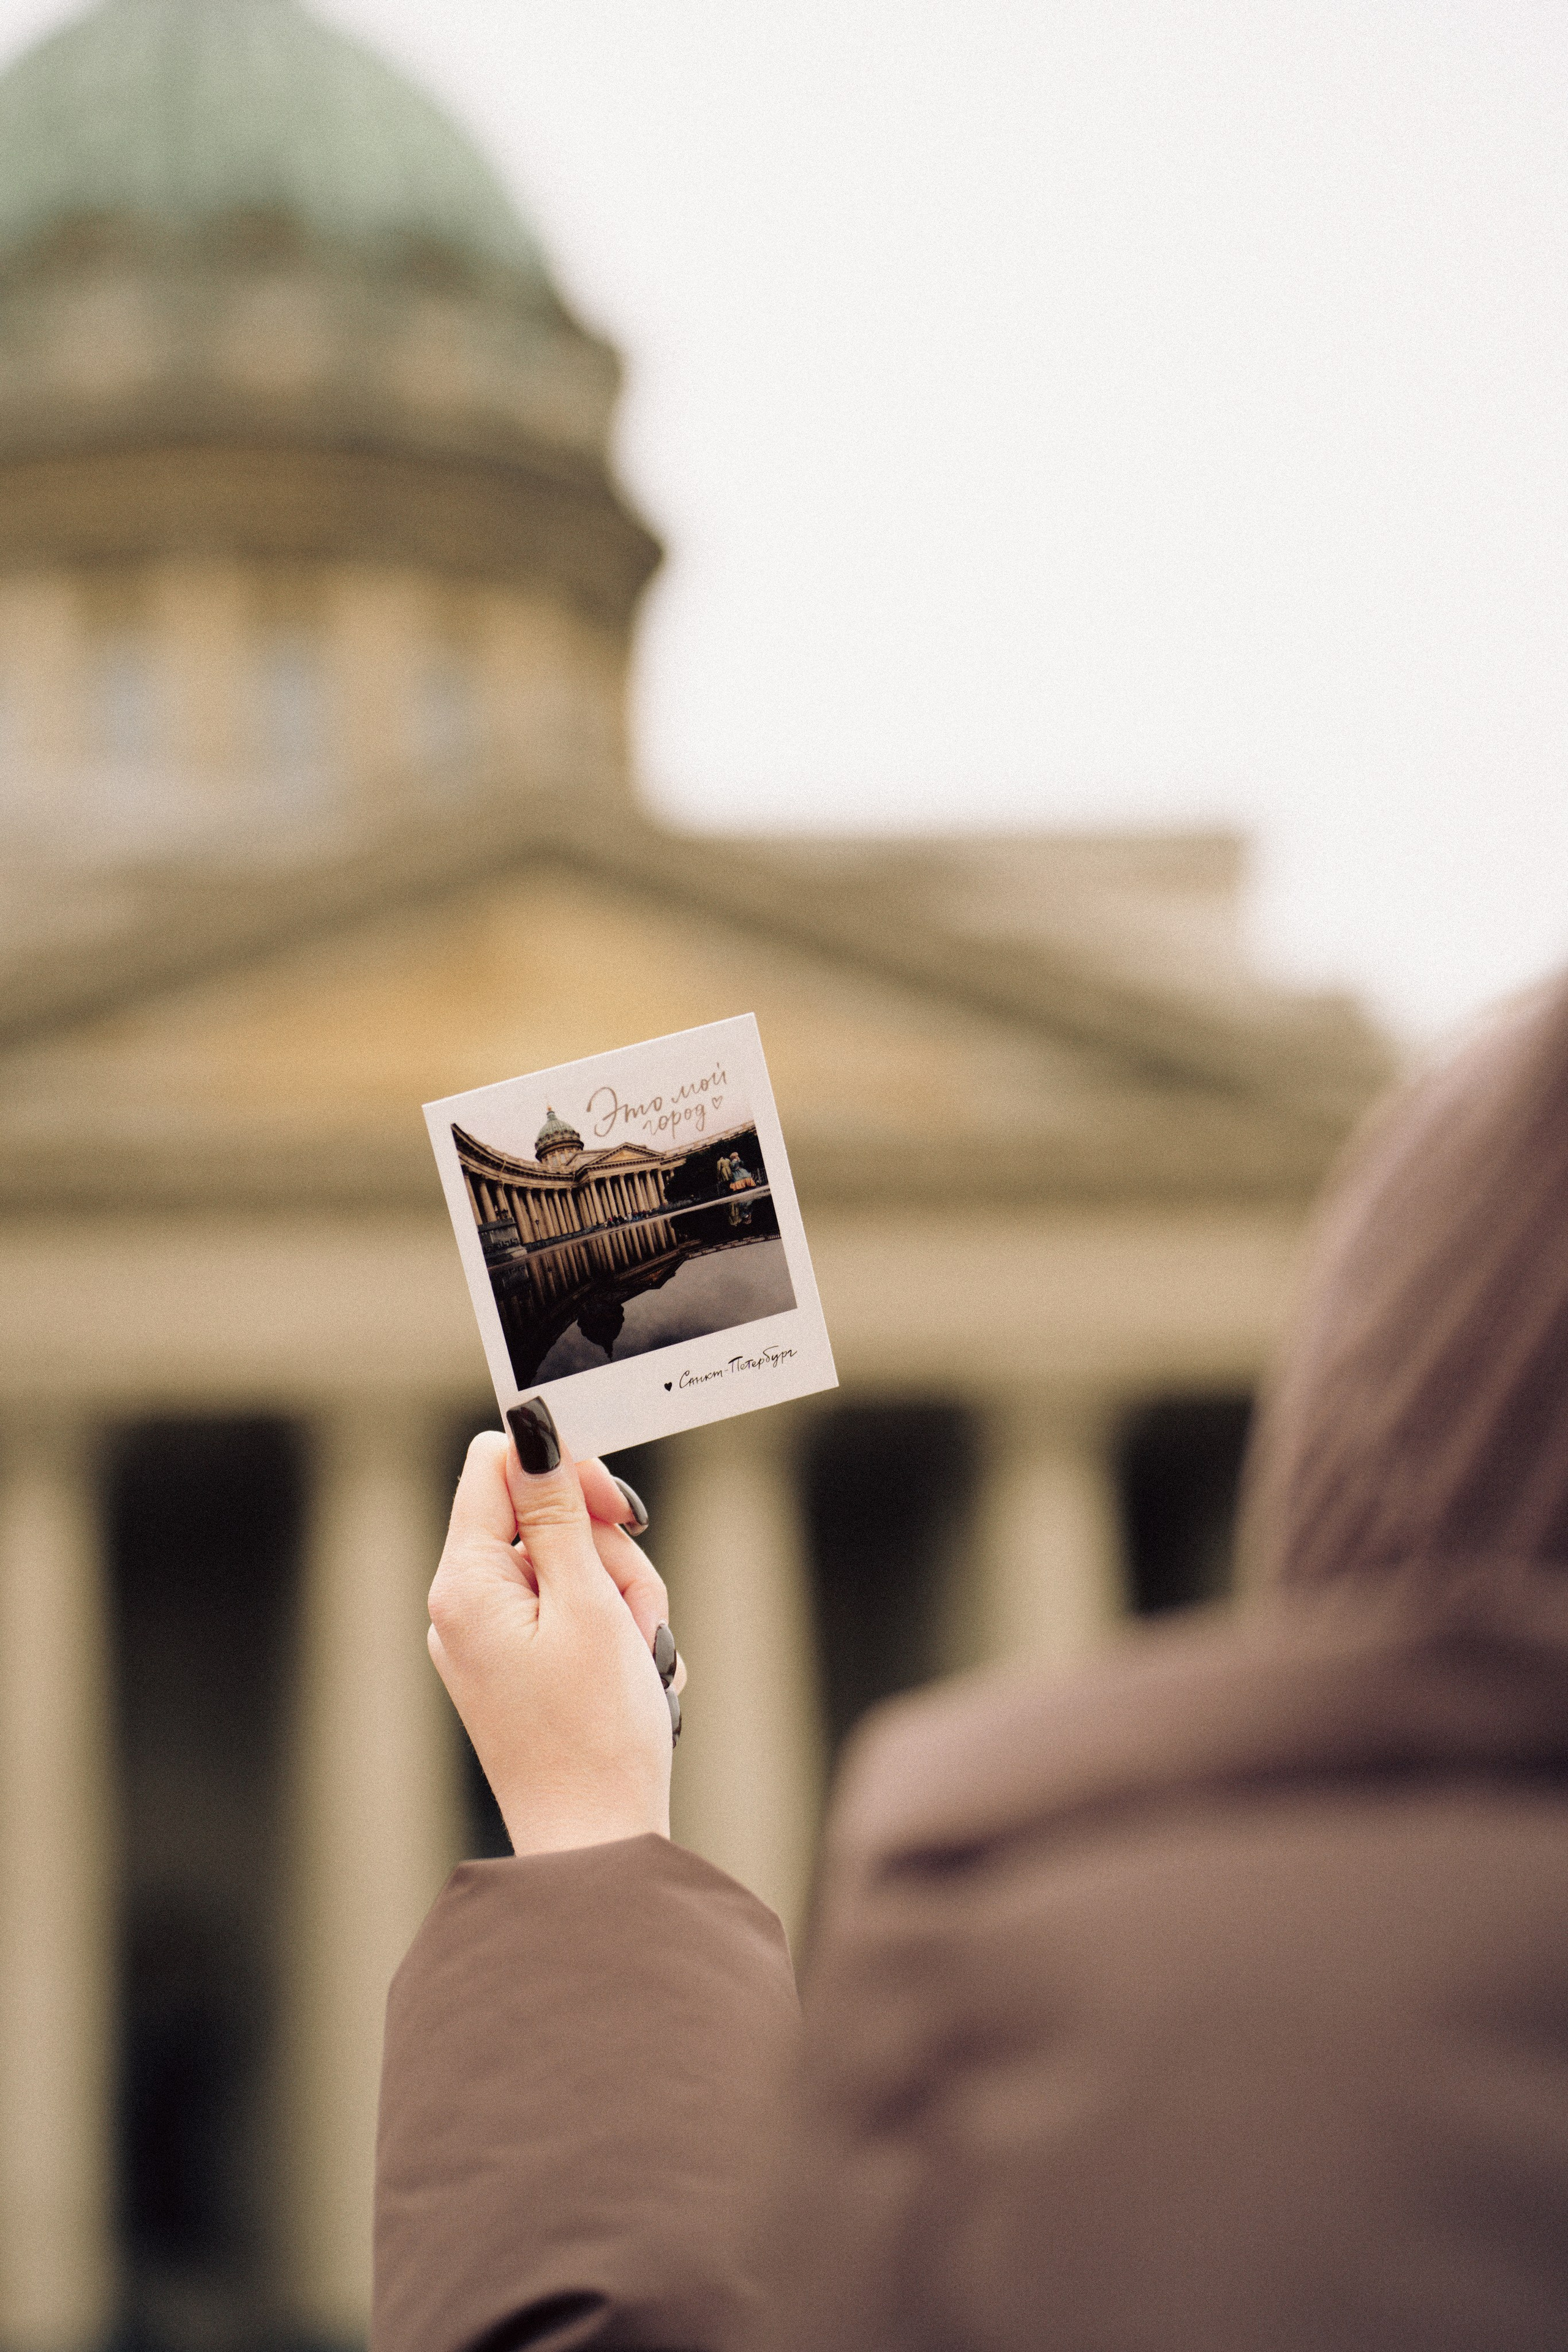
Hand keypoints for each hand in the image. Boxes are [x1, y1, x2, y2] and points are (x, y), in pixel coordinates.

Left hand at [427, 1407, 680, 1856]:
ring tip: (640, 1661)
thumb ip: (558, 1509)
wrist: (597, 1849)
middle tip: (636, 1617)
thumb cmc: (597, 1734)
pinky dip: (617, 1636)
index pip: (497, 1465)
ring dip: (625, 1602)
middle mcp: (463, 1606)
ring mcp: (491, 1641)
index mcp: (464, 1583)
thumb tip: (528, 1422)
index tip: (621, 1512)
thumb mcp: (587, 1603)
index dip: (566, 1471)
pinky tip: (634, 1681)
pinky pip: (577, 1616)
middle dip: (610, 1556)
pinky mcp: (520, 1669)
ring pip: (575, 1567)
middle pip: (548, 1518)